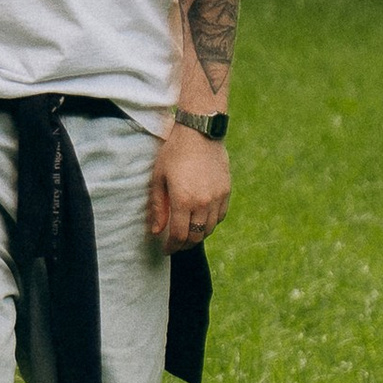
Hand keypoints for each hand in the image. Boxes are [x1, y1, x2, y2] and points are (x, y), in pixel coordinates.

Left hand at [148, 119, 229, 251]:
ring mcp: (217, 198)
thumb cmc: (174, 152)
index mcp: (183, 201)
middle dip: (184, 245)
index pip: (179, 235)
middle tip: (176, 246)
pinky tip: (201, 221)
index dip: (172, 247)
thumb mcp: (159, 178)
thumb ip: (157, 207)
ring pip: (209, 229)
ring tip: (188, 235)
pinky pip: (220, 216)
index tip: (166, 250)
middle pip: (196, 237)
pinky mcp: (226, 191)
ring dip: (198, 236)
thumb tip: (157, 231)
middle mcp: (203, 203)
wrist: (200, 133)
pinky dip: (210, 223)